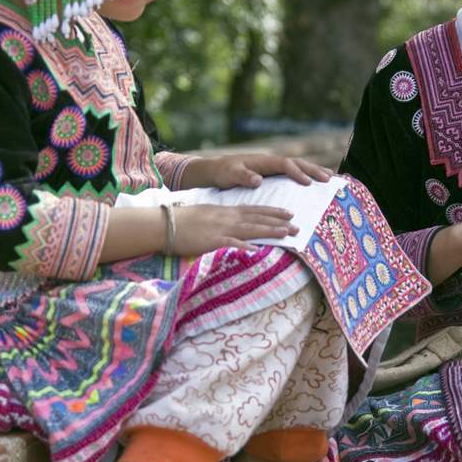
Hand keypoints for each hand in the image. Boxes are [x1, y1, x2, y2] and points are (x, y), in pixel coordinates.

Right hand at [169, 204, 298, 254]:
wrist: (164, 223)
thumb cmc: (182, 221)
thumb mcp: (206, 216)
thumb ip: (221, 220)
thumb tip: (233, 226)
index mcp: (225, 211)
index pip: (254, 210)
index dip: (272, 212)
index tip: (288, 213)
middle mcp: (227, 218)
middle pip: (258, 219)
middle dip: (278, 222)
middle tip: (297, 225)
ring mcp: (220, 229)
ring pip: (251, 229)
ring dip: (270, 231)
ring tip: (287, 233)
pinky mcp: (212, 241)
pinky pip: (231, 243)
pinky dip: (244, 246)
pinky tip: (257, 251)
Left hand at [184, 153, 332, 189]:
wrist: (214, 170)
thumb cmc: (222, 172)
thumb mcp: (229, 174)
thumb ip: (243, 176)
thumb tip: (258, 180)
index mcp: (263, 161)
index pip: (285, 164)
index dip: (297, 173)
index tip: (309, 183)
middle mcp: (271, 161)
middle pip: (297, 163)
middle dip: (313, 169)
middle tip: (330, 178)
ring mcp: (272, 167)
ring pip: (298, 166)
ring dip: (314, 171)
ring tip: (331, 177)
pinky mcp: (272, 174)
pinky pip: (292, 173)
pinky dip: (306, 175)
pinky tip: (314, 182)